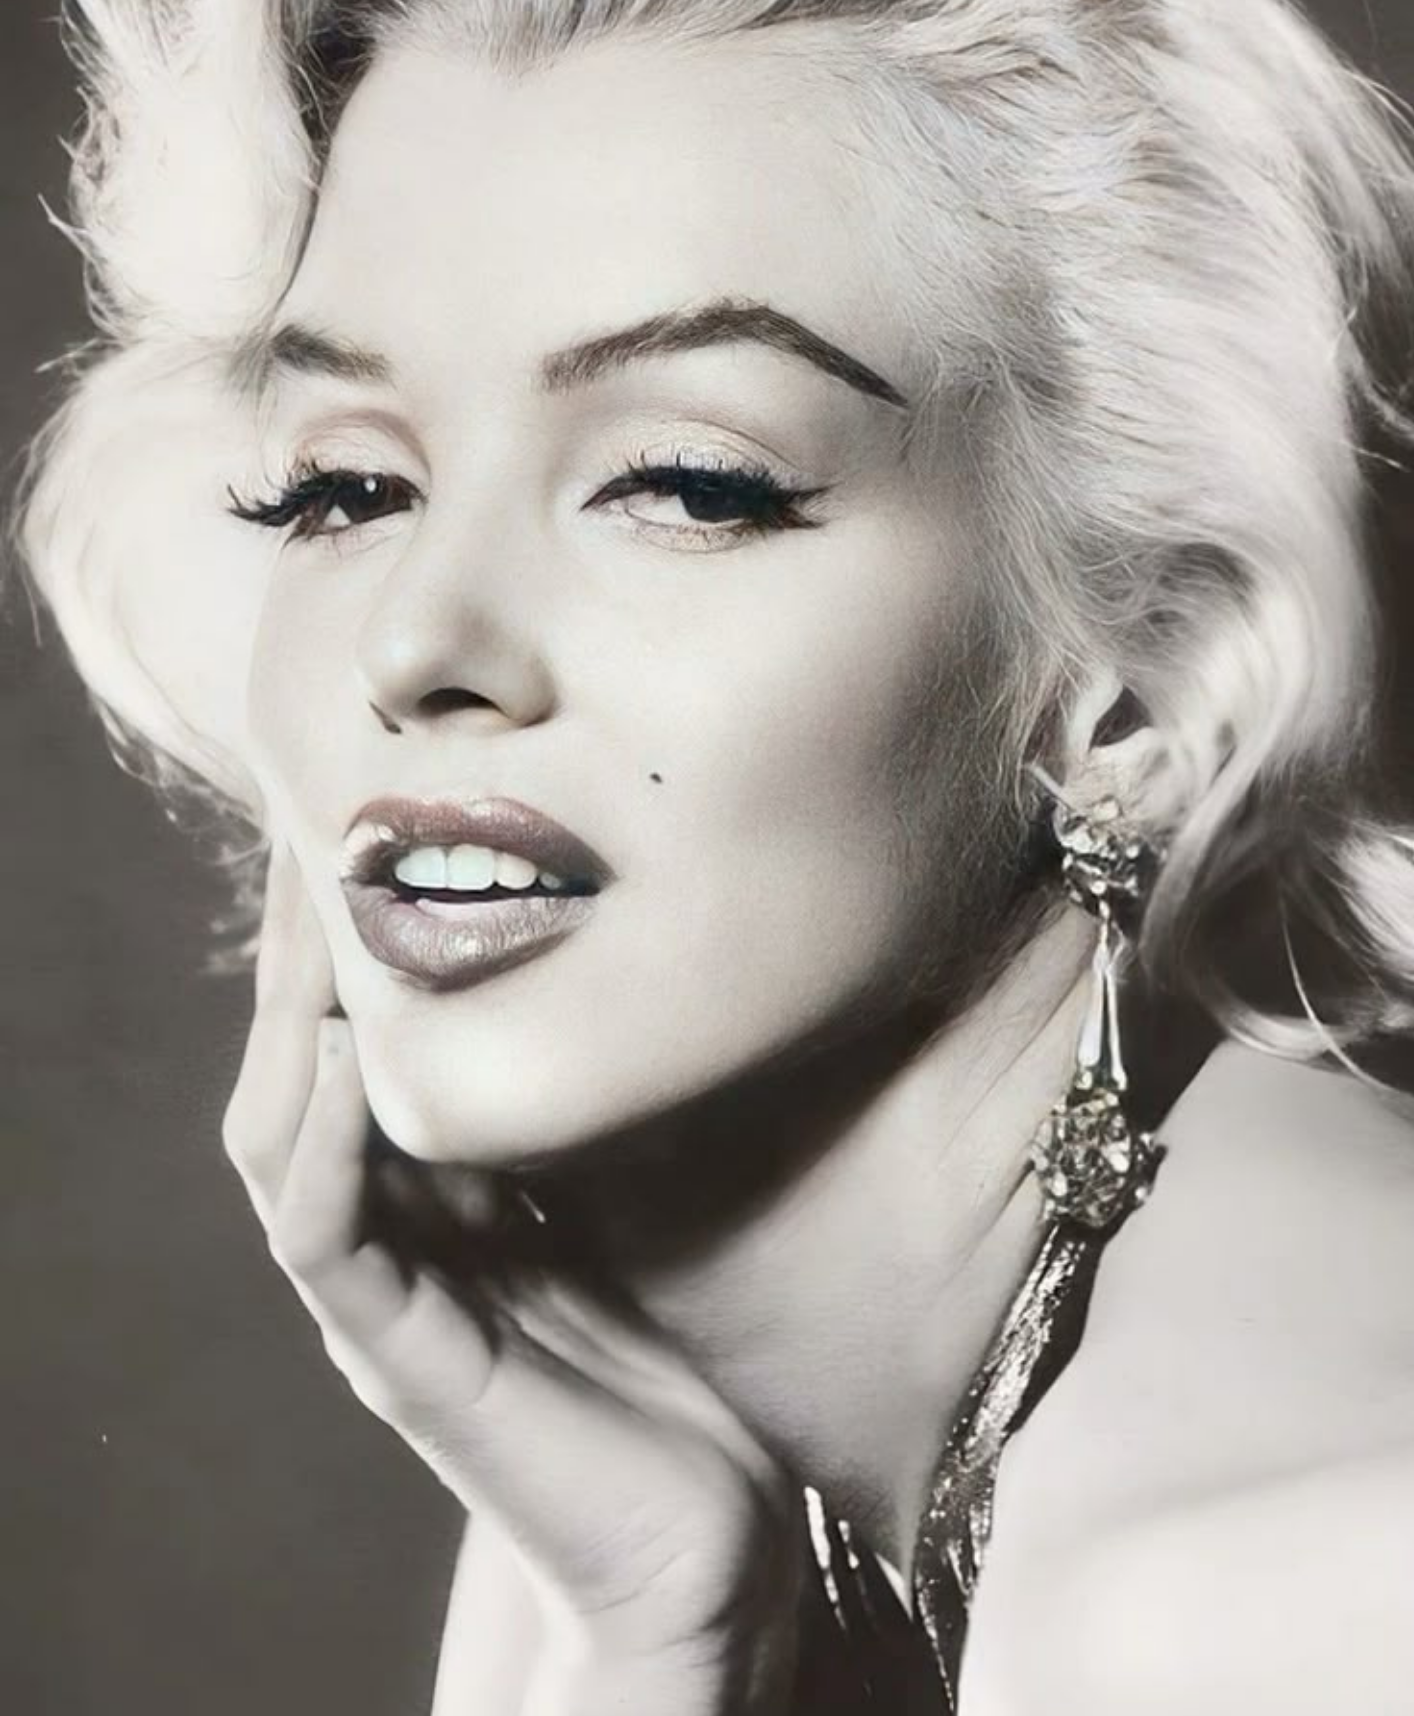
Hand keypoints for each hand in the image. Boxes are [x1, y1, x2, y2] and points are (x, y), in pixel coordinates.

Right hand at [220, 841, 808, 1713]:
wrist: (708, 1543)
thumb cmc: (673, 1365)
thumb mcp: (624, 1200)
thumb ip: (582, 1114)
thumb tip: (611, 974)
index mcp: (429, 1198)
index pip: (349, 1041)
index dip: (348, 934)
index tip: (376, 814)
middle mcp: (385, 1238)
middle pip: (294, 1065)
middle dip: (304, 947)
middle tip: (325, 822)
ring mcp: (379, 1304)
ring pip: (279, 1137)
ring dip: (292, 1021)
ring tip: (319, 908)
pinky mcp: (400, 1363)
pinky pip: (325, 1235)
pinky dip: (324, 1142)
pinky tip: (344, 1063)